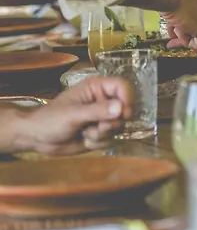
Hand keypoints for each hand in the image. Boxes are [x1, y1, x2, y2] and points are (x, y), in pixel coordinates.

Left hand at [19, 77, 133, 154]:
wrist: (37, 138)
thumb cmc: (51, 119)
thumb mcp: (73, 114)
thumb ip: (98, 111)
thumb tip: (121, 108)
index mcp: (97, 88)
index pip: (123, 87)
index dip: (127, 99)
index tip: (124, 113)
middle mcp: (103, 101)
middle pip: (125, 110)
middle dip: (111, 123)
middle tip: (97, 126)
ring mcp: (103, 118)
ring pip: (119, 127)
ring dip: (102, 134)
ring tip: (85, 132)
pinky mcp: (102, 133)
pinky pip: (111, 139)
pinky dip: (98, 142)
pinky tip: (84, 139)